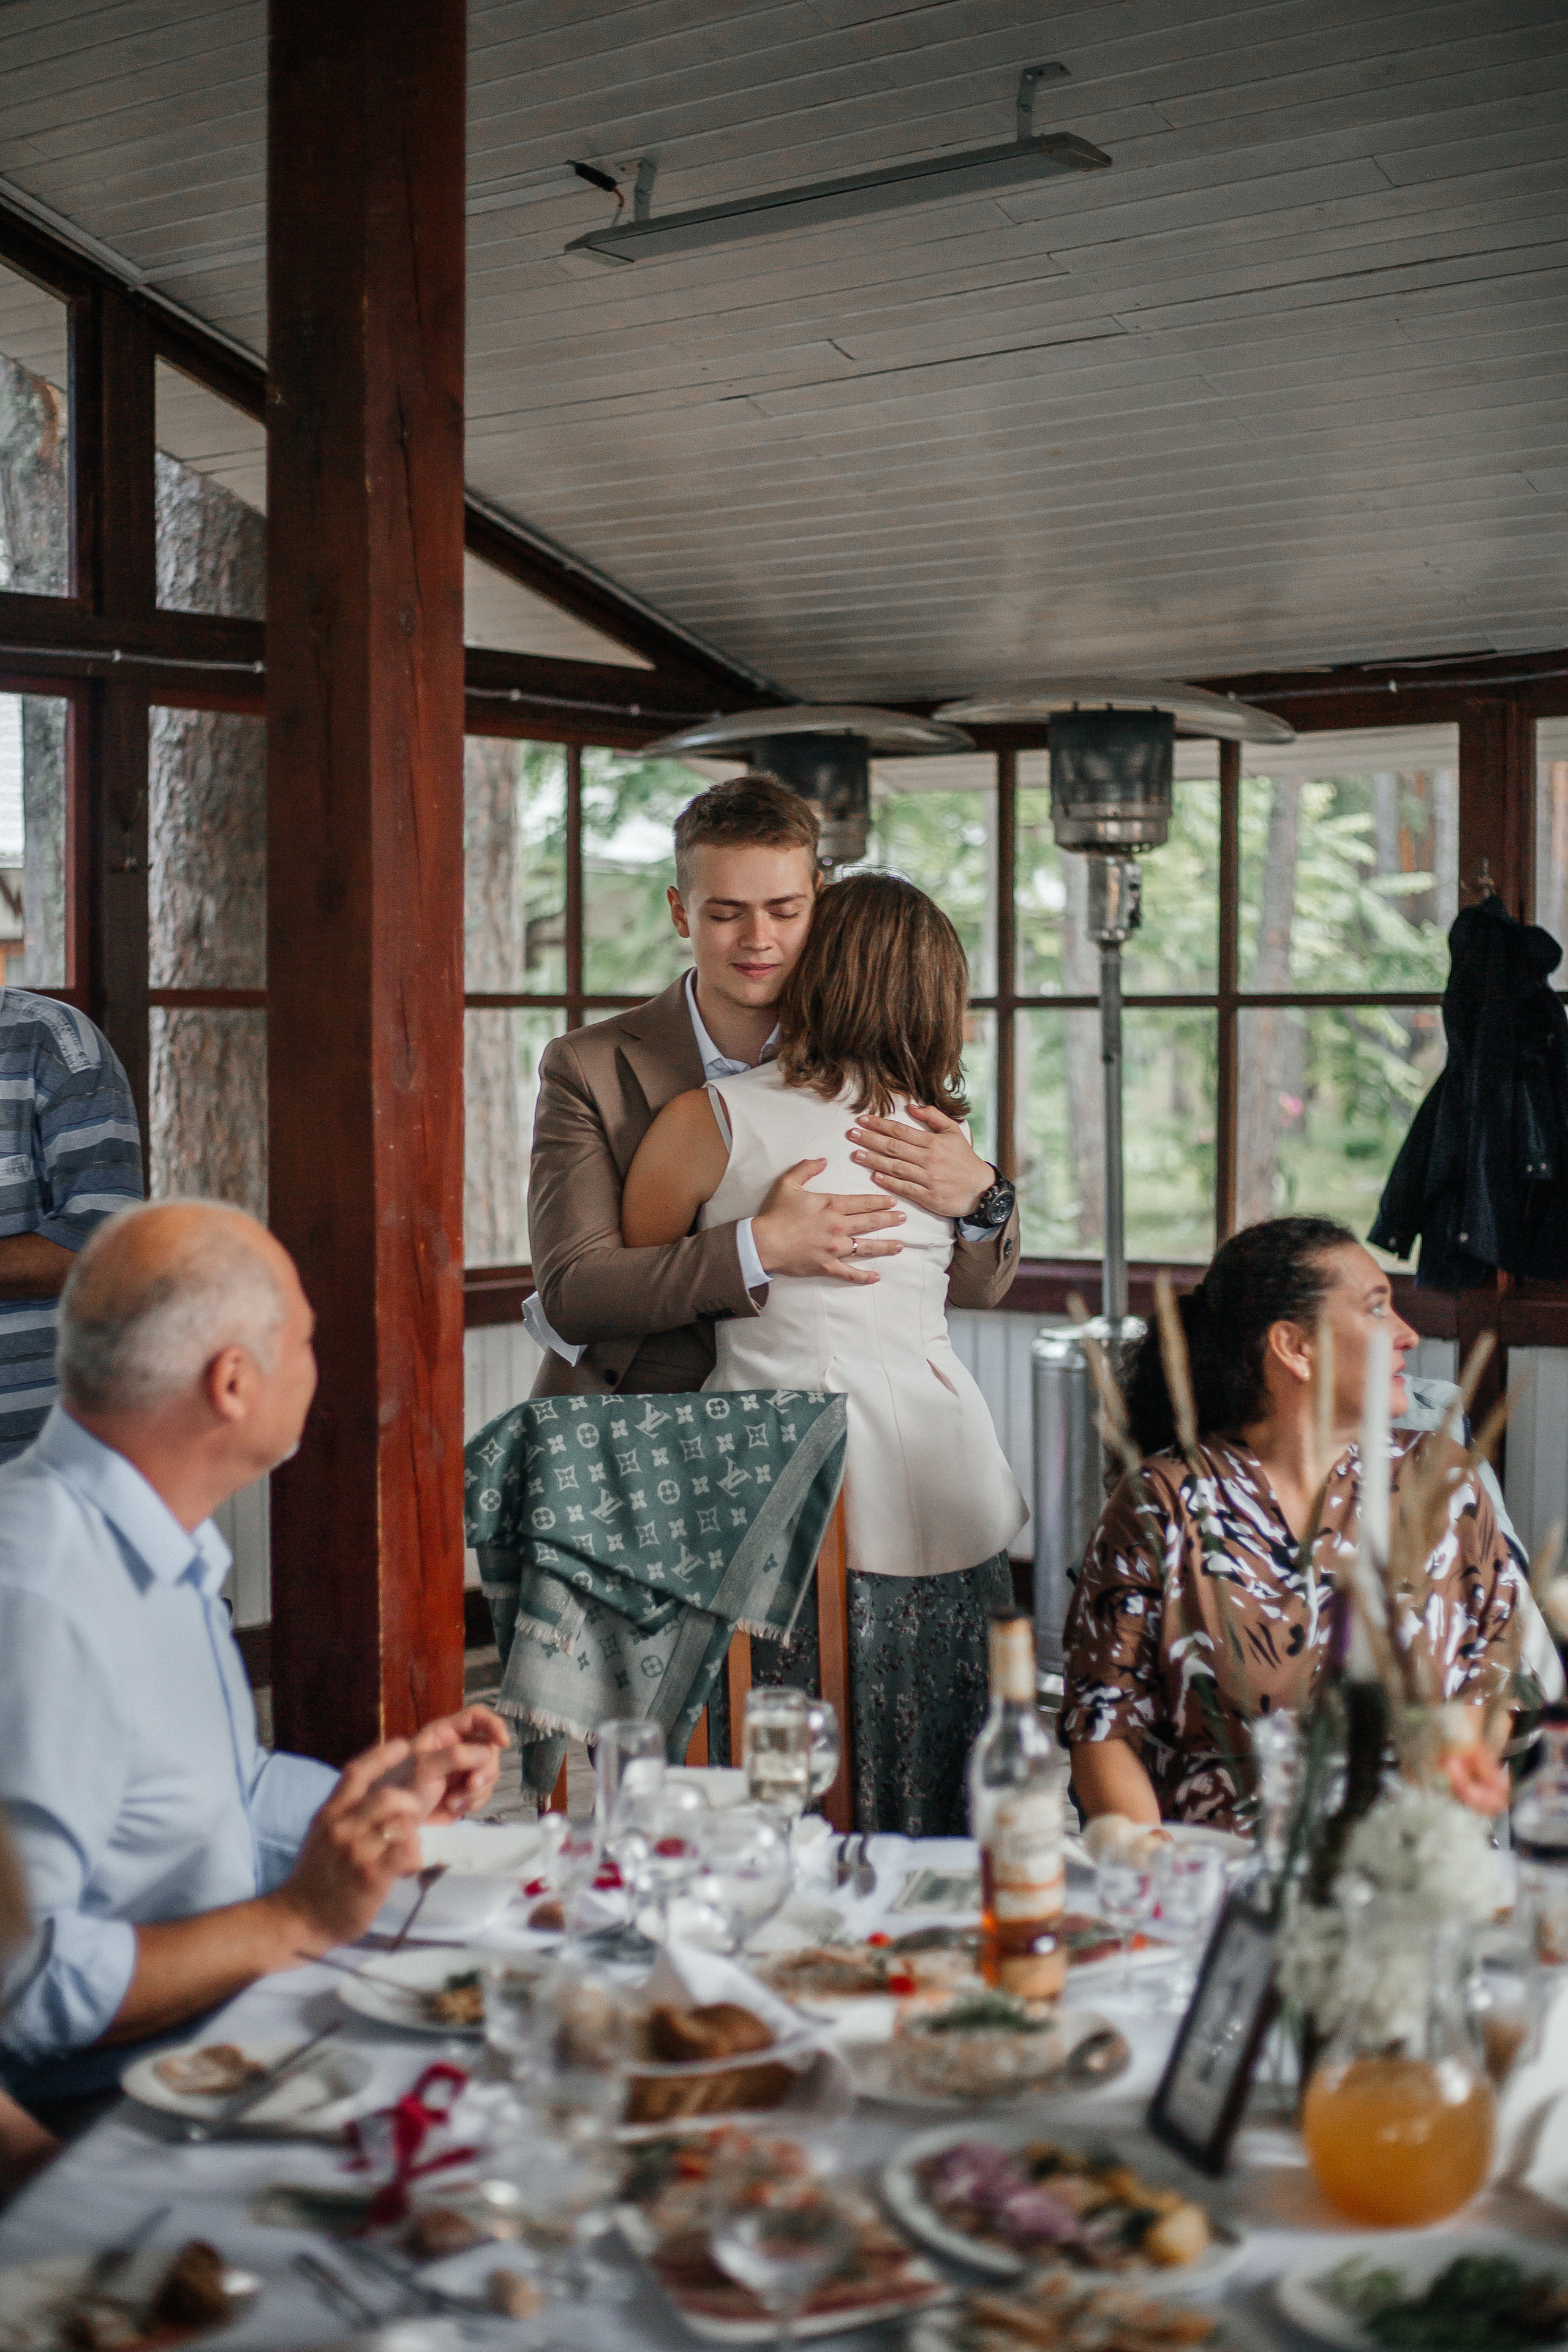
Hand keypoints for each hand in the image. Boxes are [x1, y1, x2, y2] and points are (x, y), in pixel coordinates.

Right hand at [272, 1739, 436, 1955]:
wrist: (298, 1918)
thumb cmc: (316, 1877)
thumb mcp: (321, 1835)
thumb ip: (344, 1814)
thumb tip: (374, 1796)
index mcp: (330, 1814)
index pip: (356, 1773)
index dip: (382, 1755)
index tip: (402, 1745)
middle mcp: (342, 1828)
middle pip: (387, 1797)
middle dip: (410, 1802)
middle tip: (415, 1815)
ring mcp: (356, 1852)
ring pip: (401, 1825)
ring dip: (413, 1834)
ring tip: (407, 1848)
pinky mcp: (370, 1876)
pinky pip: (406, 1853)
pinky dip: (414, 1857)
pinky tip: (407, 1868)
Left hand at [409, 1704, 509, 1821]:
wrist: (394, 1821)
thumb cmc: (402, 1786)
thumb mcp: (424, 1767)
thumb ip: (454, 1756)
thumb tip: (486, 1753)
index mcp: (446, 1733)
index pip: (478, 1717)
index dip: (494, 1724)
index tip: (503, 1742)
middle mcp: (459, 1748)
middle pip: (490, 1749)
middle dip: (485, 1769)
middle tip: (472, 1784)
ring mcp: (464, 1771)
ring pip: (491, 1773)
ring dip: (477, 1790)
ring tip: (454, 1800)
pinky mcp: (467, 1792)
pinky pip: (484, 1793)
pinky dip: (474, 1802)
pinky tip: (454, 1806)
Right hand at [751, 1159, 904, 1284]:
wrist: (763, 1243)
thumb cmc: (775, 1213)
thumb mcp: (788, 1183)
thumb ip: (807, 1168)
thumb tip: (822, 1160)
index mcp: (831, 1206)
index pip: (864, 1202)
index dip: (881, 1201)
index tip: (893, 1201)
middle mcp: (838, 1227)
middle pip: (871, 1223)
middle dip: (890, 1220)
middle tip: (903, 1219)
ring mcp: (834, 1248)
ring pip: (866, 1247)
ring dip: (885, 1246)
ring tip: (900, 1245)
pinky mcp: (827, 1266)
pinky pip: (850, 1273)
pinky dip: (864, 1277)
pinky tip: (876, 1276)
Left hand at [847, 1105, 993, 1219]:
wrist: (982, 1190)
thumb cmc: (965, 1160)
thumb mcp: (954, 1132)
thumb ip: (933, 1116)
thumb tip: (911, 1106)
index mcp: (933, 1142)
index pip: (900, 1131)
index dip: (879, 1125)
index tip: (862, 1120)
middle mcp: (929, 1159)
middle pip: (893, 1147)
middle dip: (870, 1140)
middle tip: (852, 1135)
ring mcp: (928, 1179)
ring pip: (895, 1167)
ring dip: (874, 1160)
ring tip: (856, 1154)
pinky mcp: (928, 1197)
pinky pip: (905, 1188)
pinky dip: (889, 1182)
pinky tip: (875, 1176)